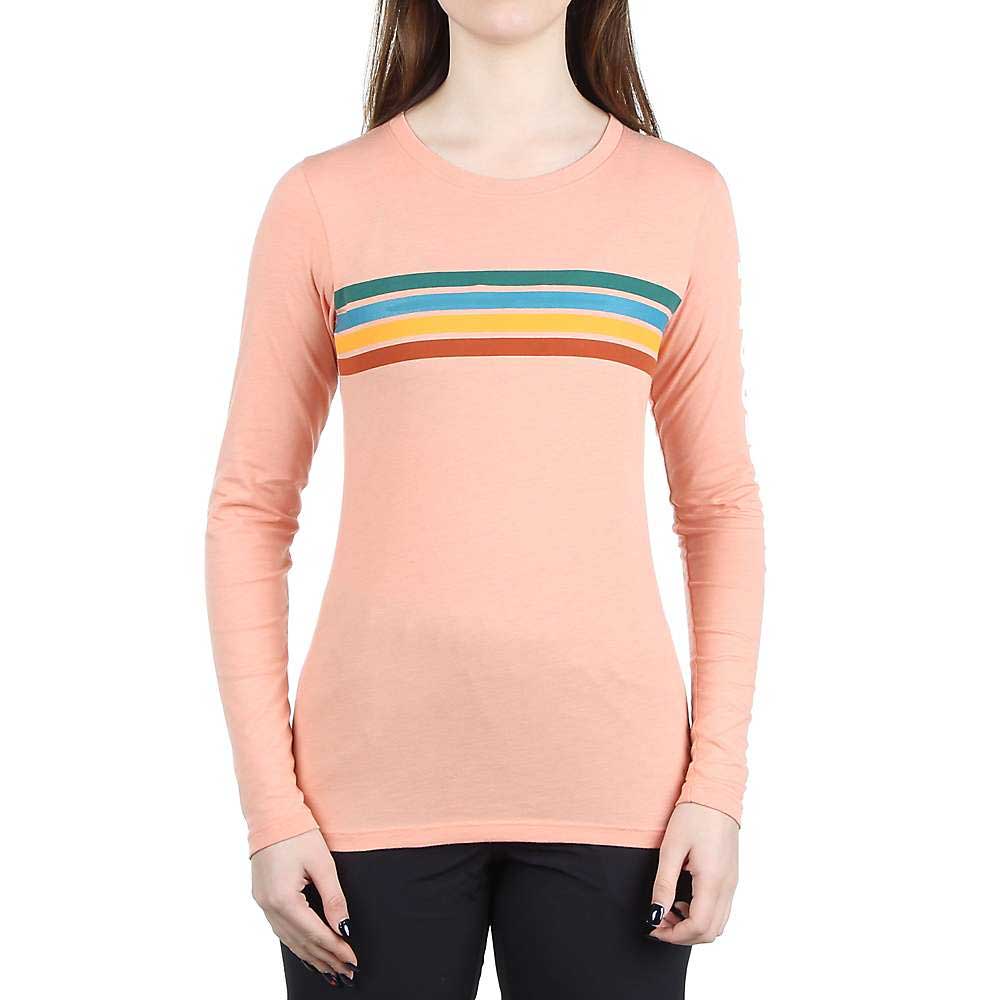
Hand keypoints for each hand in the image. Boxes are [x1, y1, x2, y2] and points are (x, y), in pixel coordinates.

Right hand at [251, 829, 357, 982]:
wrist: (271, 814)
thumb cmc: (298, 833)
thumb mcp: (322, 863)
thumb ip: (334, 898)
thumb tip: (345, 927)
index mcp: (284, 899)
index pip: (315, 933)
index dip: (336, 949)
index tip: (354, 961)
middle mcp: (269, 907)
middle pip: (301, 942)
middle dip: (326, 959)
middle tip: (347, 973)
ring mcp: (263, 904)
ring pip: (290, 940)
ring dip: (312, 956)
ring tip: (331, 970)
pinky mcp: (262, 898)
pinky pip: (281, 930)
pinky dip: (297, 944)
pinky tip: (307, 953)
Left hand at [647, 802, 738, 944]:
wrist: (715, 793)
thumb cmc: (693, 816)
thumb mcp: (671, 849)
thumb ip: (664, 885)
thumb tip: (655, 914)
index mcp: (712, 881)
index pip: (697, 927)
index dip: (674, 935)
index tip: (653, 927)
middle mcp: (728, 887)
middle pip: (710, 932)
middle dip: (682, 935)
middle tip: (658, 921)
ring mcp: (732, 883)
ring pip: (718, 924)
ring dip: (693, 927)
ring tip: (668, 910)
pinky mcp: (731, 877)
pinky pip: (721, 910)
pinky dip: (703, 916)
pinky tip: (684, 900)